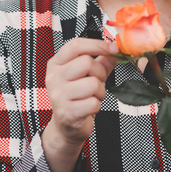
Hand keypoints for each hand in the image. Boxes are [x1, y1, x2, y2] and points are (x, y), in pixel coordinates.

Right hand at [42, 38, 118, 171]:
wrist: (66, 127)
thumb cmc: (77, 97)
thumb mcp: (87, 75)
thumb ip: (101, 61)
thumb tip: (116, 49)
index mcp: (56, 64)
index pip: (76, 46)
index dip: (97, 45)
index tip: (113, 48)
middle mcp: (53, 77)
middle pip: (86, 62)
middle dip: (99, 73)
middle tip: (97, 83)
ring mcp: (58, 95)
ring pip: (92, 83)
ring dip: (99, 92)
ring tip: (92, 97)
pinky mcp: (67, 112)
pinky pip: (93, 103)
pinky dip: (97, 106)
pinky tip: (88, 108)